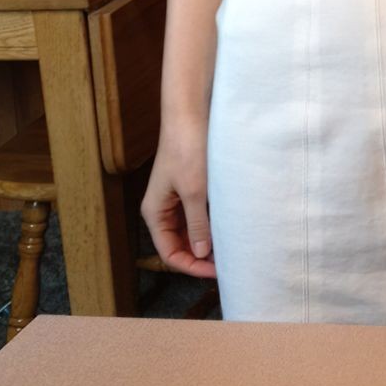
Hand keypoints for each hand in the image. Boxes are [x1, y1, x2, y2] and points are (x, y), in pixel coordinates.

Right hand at [140, 122, 217, 278]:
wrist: (190, 114)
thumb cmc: (188, 148)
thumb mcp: (195, 191)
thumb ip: (198, 224)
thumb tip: (202, 254)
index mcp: (155, 212)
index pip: (169, 253)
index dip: (191, 266)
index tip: (217, 271)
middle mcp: (163, 208)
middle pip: (179, 245)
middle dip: (201, 257)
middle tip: (228, 263)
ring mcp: (176, 198)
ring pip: (190, 231)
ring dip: (207, 241)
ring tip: (231, 248)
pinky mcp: (189, 187)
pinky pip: (198, 215)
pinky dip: (211, 224)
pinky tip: (229, 227)